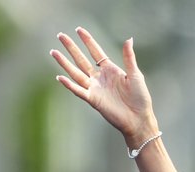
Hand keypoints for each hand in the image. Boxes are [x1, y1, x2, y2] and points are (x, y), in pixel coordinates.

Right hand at [50, 27, 158, 145]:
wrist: (139, 118)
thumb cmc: (140, 98)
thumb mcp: (135, 74)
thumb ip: (129, 57)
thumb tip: (129, 39)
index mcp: (110, 70)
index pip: (96, 52)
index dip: (87, 41)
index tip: (78, 29)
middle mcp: (100, 78)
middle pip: (82, 60)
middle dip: (71, 48)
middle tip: (61, 35)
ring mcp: (95, 88)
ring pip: (76, 73)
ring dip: (64, 63)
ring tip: (54, 52)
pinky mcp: (93, 100)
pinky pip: (79, 91)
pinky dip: (69, 85)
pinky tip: (59, 77)